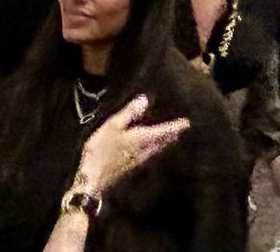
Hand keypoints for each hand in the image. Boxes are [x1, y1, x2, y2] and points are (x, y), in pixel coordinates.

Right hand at [73, 96, 190, 191]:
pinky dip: (153, 147)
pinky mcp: (129, 166)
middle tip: (181, 130)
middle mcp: (144, 150)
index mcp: (142, 139)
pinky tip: (150, 147)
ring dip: (164, 142)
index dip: (175, 126)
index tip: (187, 123)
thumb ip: (129, 114)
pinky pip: (148, 153)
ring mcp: (137, 160)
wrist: (92, 179)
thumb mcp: (113, 127)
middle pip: (162, 141)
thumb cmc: (102, 150)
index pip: (163, 131)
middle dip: (172, 135)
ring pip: (156, 149)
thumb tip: (145, 99)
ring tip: (170, 136)